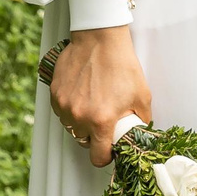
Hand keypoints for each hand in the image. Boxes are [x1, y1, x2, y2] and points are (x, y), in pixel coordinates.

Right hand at [50, 24, 152, 167]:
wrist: (100, 38)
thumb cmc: (122, 65)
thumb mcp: (142, 95)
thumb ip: (142, 119)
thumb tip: (140, 133)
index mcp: (101, 121)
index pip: (98, 157)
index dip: (105, 157)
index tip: (108, 151)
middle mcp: (79, 116)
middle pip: (83, 141)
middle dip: (93, 137)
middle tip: (103, 122)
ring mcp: (64, 105)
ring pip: (71, 126)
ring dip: (80, 122)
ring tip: (92, 104)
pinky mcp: (55, 93)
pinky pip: (61, 111)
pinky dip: (70, 108)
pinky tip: (82, 94)